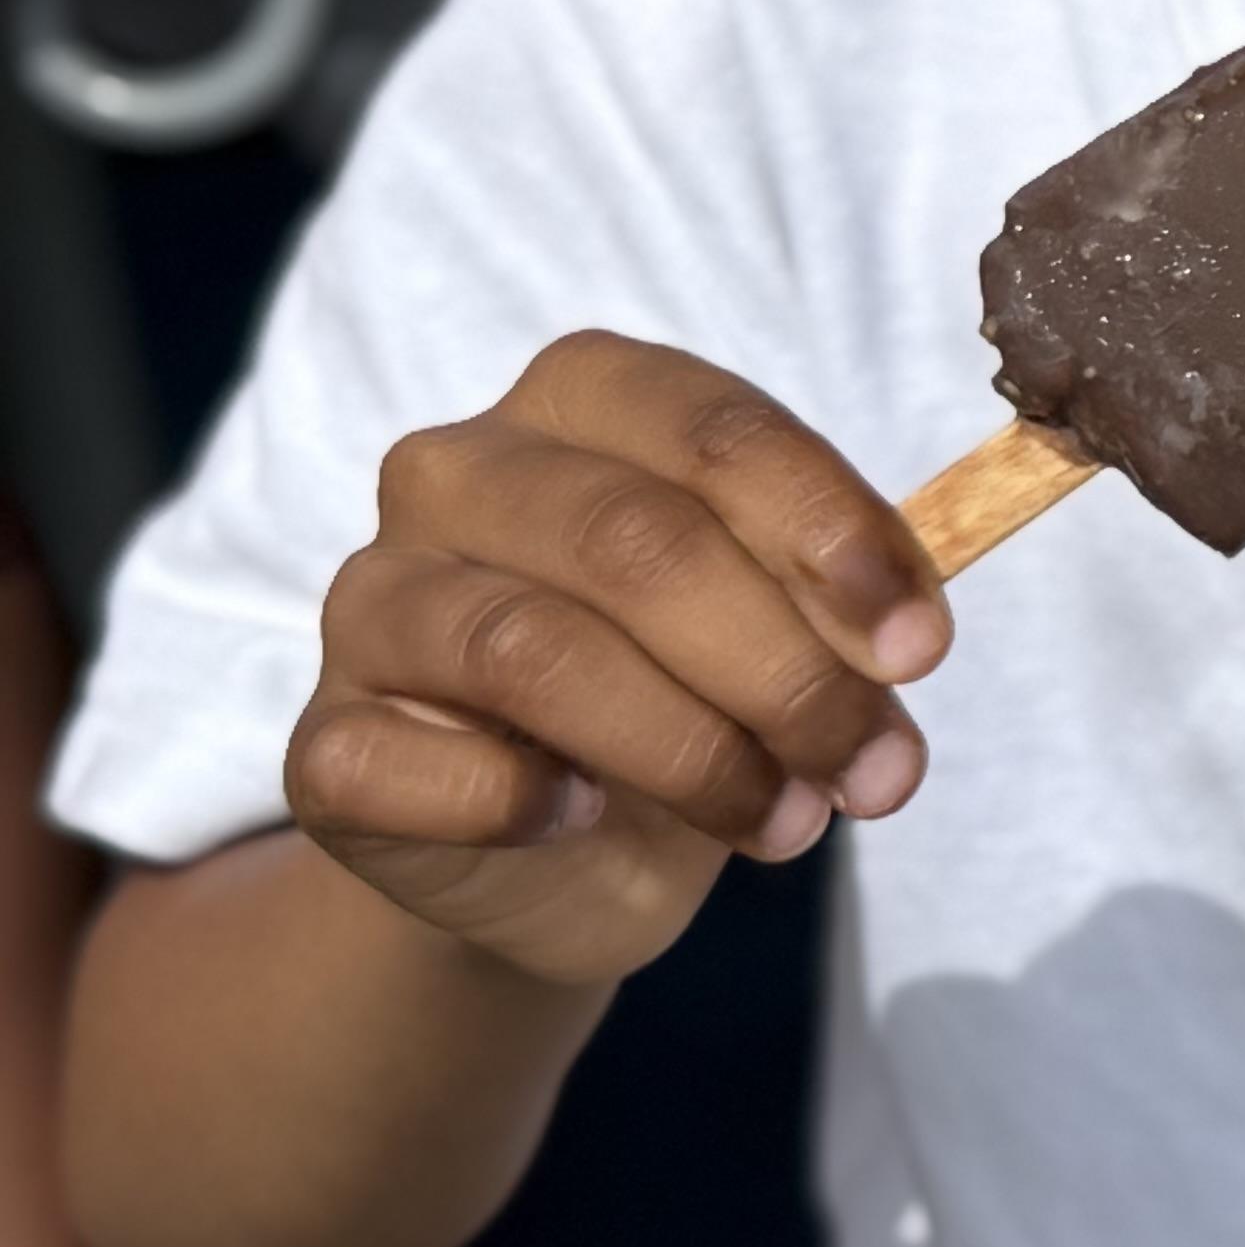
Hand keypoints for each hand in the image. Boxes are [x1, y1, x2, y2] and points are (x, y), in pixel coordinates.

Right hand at [288, 335, 948, 992]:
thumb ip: (835, 602)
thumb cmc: (689, 684)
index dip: (833, 537)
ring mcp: (372, 600)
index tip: (922, 649)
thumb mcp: (781, 621)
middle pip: (638, 545)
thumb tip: (902, 641)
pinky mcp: (321, 742)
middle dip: (786, 671)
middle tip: (879, 770)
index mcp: (584, 394)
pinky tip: (587, 819)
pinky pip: (414, 764)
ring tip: (788, 822)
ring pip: (539, 653)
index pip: (717, 432)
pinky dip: (521, 802)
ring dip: (695, 753)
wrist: (559, 851)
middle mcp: (458, 471)